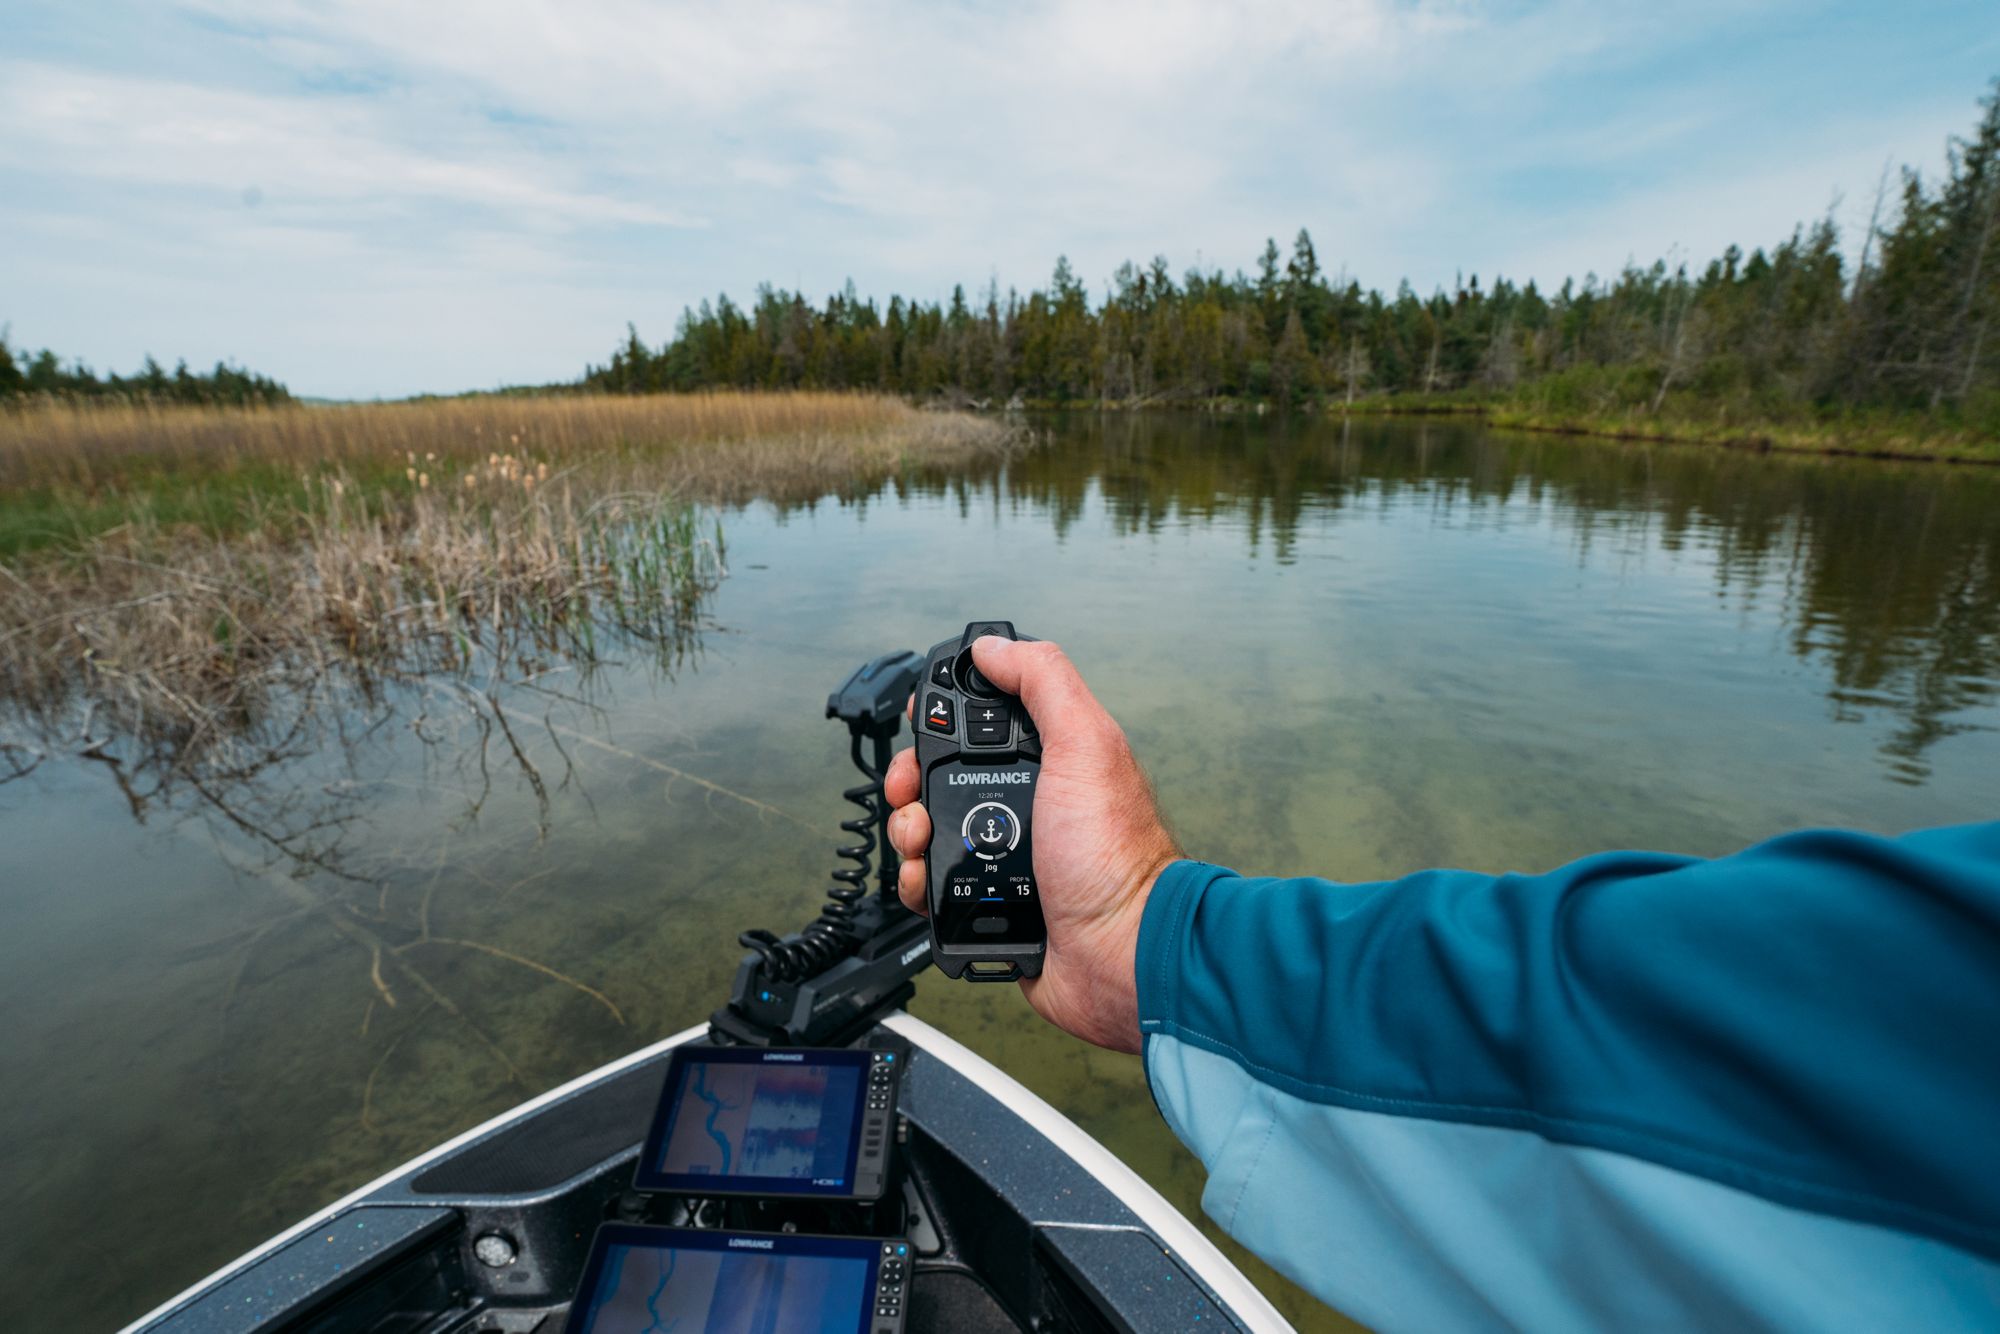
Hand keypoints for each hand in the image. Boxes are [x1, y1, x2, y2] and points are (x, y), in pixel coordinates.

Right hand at [884, 636, 1180, 1052]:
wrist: (1121, 952)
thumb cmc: (1115, 854)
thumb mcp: (1085, 744)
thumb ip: (1043, 682)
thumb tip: (991, 647)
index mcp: (1048, 759)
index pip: (979, 720)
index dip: (941, 717)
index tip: (920, 723)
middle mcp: (1024, 803)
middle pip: (938, 775)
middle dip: (911, 780)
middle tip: (912, 794)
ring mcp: (1003, 854)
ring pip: (927, 829)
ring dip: (908, 832)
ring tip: (921, 843)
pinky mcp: (985, 902)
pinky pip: (932, 885)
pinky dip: (917, 881)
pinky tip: (926, 881)